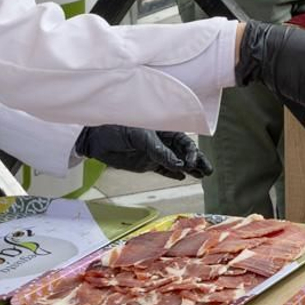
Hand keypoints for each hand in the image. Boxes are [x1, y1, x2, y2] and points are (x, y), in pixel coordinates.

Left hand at [74, 126, 211, 179]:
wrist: (95, 137)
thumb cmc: (116, 127)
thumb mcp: (139, 136)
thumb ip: (158, 150)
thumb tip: (177, 165)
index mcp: (163, 128)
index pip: (183, 141)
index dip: (190, 152)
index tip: (191, 163)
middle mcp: (162, 141)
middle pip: (184, 152)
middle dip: (197, 161)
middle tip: (208, 171)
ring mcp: (155, 152)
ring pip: (177, 162)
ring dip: (189, 169)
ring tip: (202, 176)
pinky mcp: (146, 163)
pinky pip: (163, 169)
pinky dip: (173, 173)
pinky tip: (182, 177)